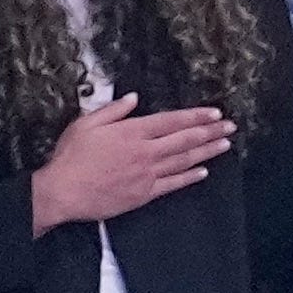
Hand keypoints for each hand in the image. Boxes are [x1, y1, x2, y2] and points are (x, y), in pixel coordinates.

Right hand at [31, 93, 233, 234]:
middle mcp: (145, 152)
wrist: (63, 192)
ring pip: (183, 161)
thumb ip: (113, 110)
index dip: (195, 116)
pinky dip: (189, 177)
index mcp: (132, 132)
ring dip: (206, 152)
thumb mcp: (86, 123)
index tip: (214, 113)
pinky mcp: (144, 194)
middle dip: (210, 132)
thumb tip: (133, 98)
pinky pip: (172, 185)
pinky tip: (203, 172)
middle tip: (230, 126)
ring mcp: (147, 175)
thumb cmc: (71, 156)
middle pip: (185, 140)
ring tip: (224, 144)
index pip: (172, 121)